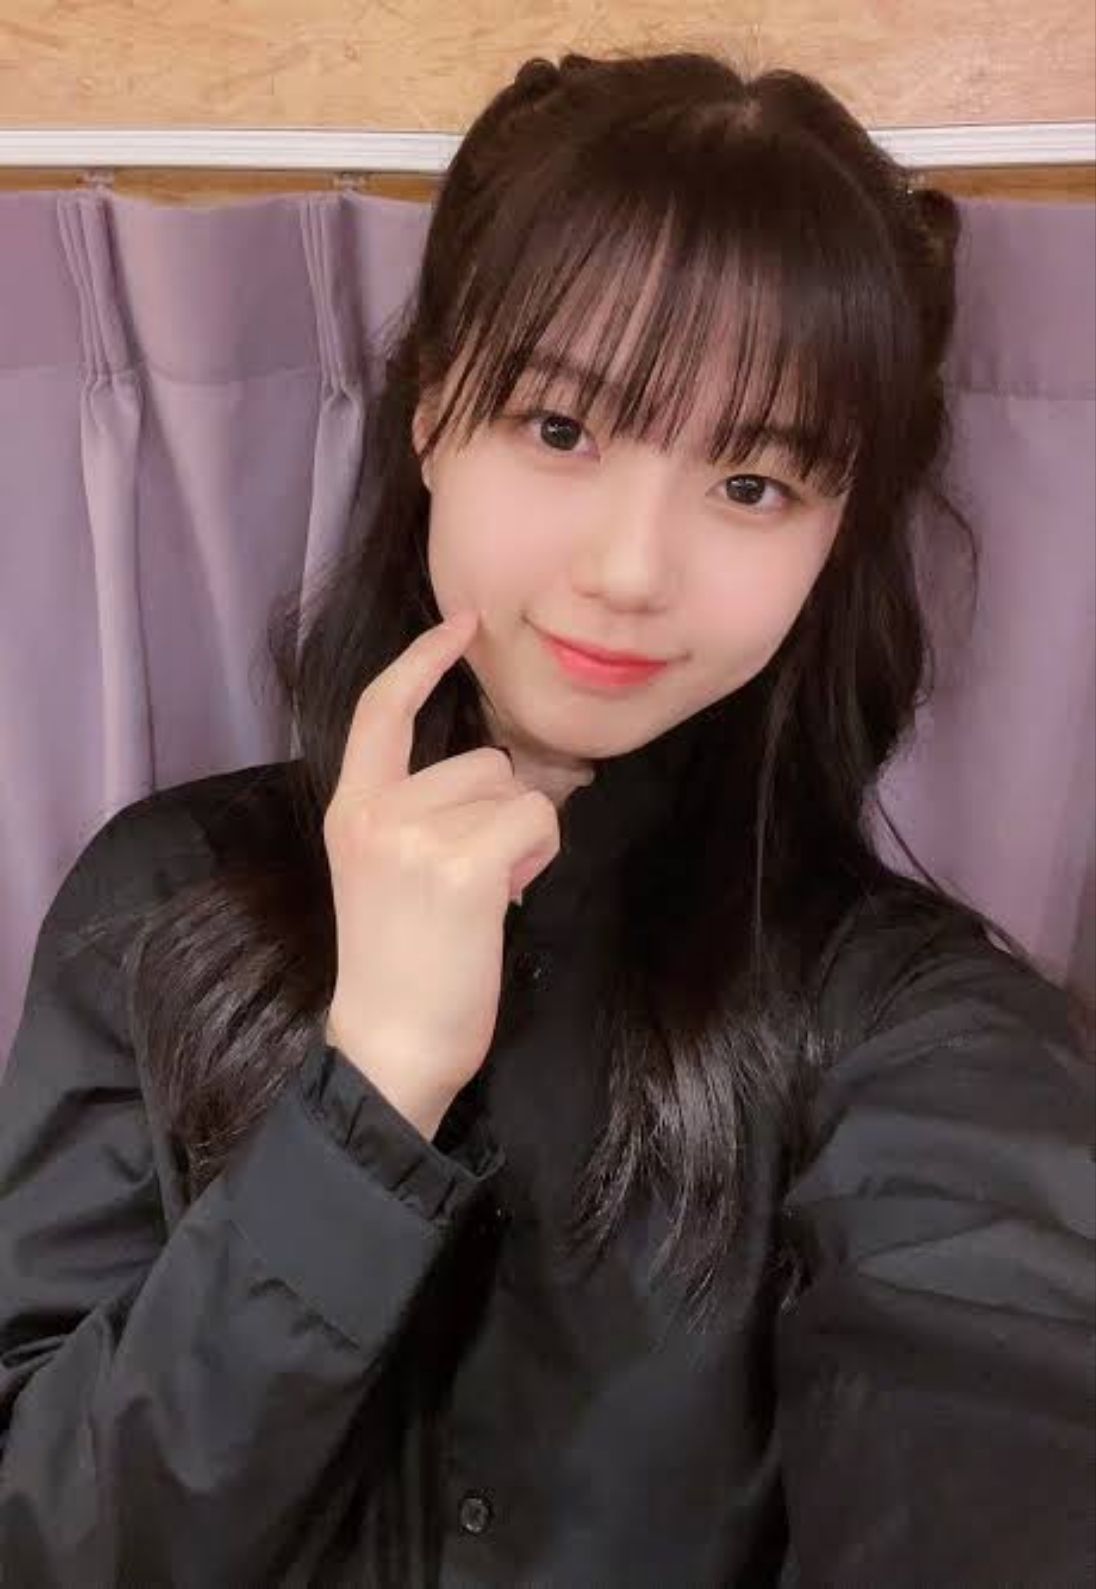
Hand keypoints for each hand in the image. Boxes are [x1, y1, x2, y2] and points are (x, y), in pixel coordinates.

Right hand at [321, 610, 559, 1139]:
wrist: (390, 1043)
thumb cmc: (401, 964)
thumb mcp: (387, 870)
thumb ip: (422, 812)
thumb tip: (501, 774)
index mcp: (352, 809)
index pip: (380, 709)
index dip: (422, 659)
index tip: (461, 625)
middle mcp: (375, 812)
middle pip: (480, 760)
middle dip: (499, 812)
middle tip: (475, 880)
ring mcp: (415, 837)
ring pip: (513, 791)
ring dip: (520, 838)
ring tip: (485, 895)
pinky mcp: (461, 867)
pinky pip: (535, 820)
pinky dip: (537, 856)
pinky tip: (507, 899)